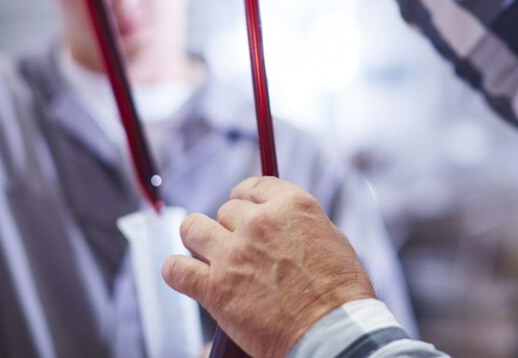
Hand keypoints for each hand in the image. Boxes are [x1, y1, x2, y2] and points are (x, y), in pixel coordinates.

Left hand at [163, 177, 376, 357]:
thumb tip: (284, 226)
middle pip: (226, 210)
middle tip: (238, 248)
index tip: (242, 208)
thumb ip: (300, 225)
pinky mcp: (215, 287)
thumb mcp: (331, 239)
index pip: (253, 186)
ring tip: (204, 253)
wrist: (333, 332)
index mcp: (292, 205)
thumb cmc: (342, 292)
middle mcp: (260, 222)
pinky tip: (183, 275)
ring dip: (198, 239)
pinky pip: (175, 269)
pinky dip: (176, 271)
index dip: (244, 198)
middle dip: (230, 227)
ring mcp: (234, 254)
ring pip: (193, 228)